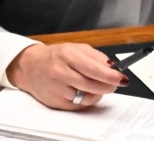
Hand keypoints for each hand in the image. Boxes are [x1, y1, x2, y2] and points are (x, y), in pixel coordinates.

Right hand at [6, 43, 127, 108]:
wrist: (29, 67)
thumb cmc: (55, 56)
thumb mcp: (76, 48)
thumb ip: (96, 57)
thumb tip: (113, 67)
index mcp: (68, 55)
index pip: (94, 69)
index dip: (111, 76)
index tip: (123, 79)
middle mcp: (60, 72)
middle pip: (92, 85)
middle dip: (108, 86)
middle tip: (115, 84)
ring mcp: (57, 88)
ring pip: (86, 97)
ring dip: (98, 94)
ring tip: (99, 86)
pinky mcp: (55, 102)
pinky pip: (78, 106)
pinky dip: (86, 100)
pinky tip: (86, 92)